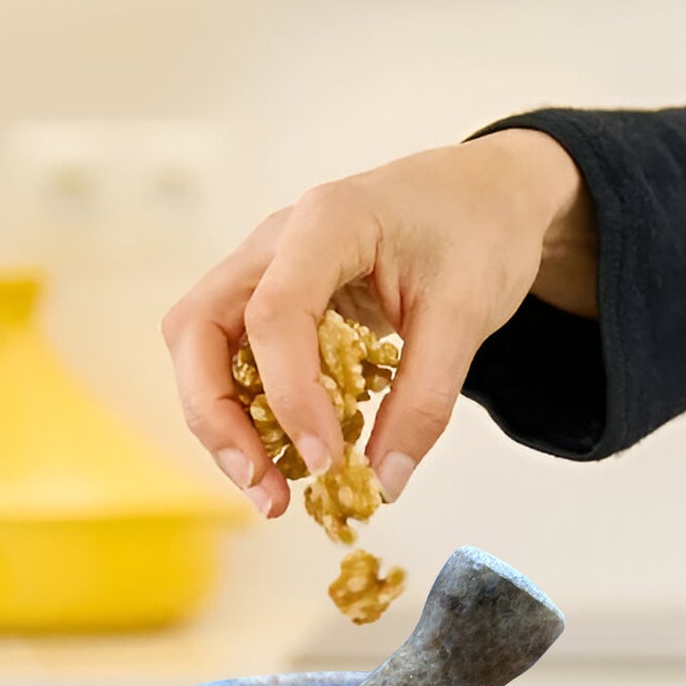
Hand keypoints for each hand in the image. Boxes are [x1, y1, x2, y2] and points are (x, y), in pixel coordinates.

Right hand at [161, 129, 595, 516]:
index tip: (325, 460)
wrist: (486, 195)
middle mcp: (275, 241)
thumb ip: (425, 400)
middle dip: (218, 417)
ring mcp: (263, 268)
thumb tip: (383, 482)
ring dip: (223, 424)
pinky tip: (286, 456)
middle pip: (198, 328)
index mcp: (327, 222)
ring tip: (270, 489)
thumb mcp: (469, 315)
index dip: (290, 396)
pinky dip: (249, 412)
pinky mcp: (270, 300)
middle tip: (263, 486)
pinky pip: (234, 359)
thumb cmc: (477, 232)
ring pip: (202, 348)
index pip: (274, 313)